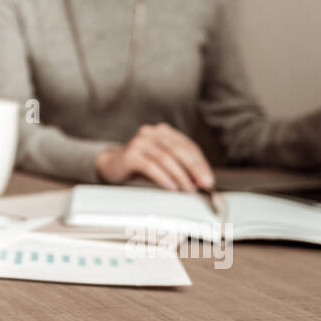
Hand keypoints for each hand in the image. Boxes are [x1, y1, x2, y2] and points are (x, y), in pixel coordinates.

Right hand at [95, 123, 214, 191]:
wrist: (112, 164)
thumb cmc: (141, 164)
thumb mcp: (162, 161)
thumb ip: (180, 166)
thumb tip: (201, 180)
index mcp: (163, 132)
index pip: (187, 146)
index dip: (200, 163)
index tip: (208, 178)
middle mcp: (151, 133)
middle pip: (178, 150)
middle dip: (194, 168)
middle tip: (203, 183)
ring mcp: (139, 142)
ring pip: (166, 159)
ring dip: (180, 176)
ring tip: (188, 189)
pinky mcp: (130, 155)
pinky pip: (151, 166)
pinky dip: (164, 178)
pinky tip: (171, 187)